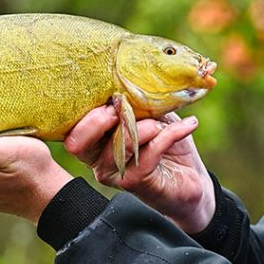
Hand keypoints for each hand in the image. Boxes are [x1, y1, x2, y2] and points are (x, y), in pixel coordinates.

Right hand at [64, 105, 215, 233]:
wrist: (191, 177)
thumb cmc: (166, 141)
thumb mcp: (150, 113)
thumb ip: (136, 101)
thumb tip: (131, 80)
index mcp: (93, 139)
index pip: (72, 127)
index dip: (85, 109)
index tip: (111, 94)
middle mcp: (97, 159)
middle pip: (78, 142)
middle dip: (99, 120)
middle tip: (122, 106)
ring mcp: (113, 174)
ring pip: (120, 144)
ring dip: (147, 126)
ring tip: (164, 122)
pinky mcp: (134, 183)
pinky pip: (149, 152)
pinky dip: (171, 134)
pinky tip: (189, 125)